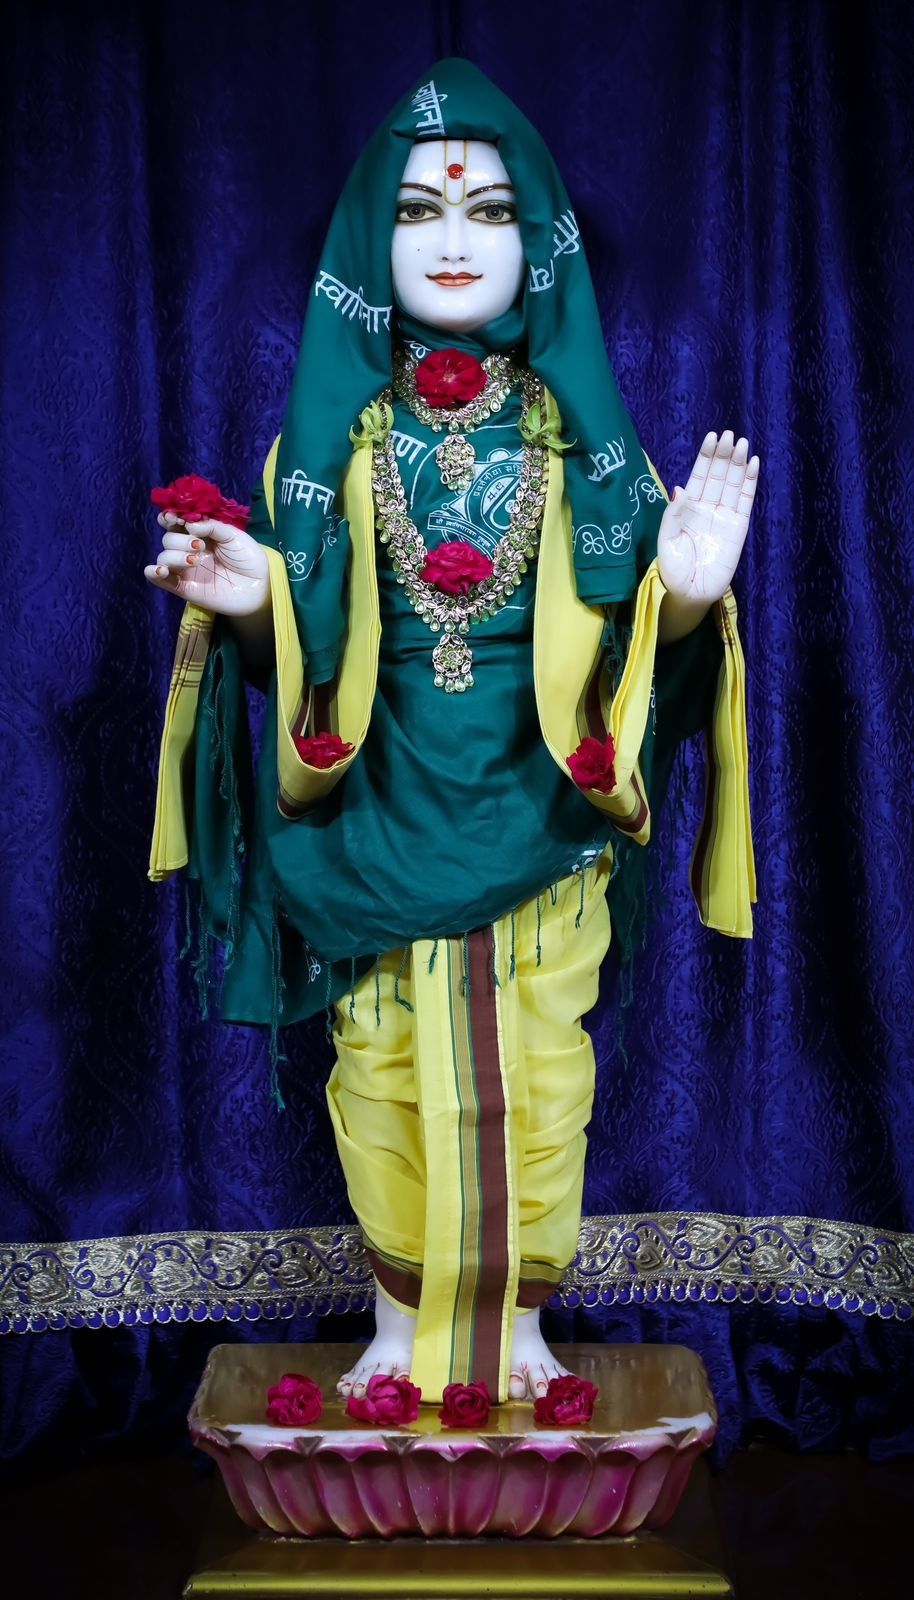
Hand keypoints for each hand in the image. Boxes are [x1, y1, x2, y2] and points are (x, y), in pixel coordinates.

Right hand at [144, 512, 269, 614]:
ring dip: (174, 556)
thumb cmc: (248, 558)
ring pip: (164, 557)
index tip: (174, 517)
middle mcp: (189, 550)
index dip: (170, 517)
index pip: (175, 522)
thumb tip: (189, 524)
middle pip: (168, 539)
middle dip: (180, 539)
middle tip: (199, 545)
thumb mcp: (233, 535)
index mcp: (199, 534)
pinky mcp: (184, 587)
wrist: (259, 586)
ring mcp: (185, 569)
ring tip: (194, 560)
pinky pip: (159, 580)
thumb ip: (211, 526)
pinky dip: (154, 573)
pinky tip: (160, 570)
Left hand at [657, 430, 758, 602]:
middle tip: (729, 435)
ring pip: (733, 484)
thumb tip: (680, 488)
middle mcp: (708, 507)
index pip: (700, 475)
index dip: (706, 457)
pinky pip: (746, 501)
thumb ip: (673, 514)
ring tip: (742, 444)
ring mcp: (725, 516)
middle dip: (723, 454)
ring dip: (738, 463)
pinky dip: (750, 483)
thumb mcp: (666, 541)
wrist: (690, 593)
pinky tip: (753, 464)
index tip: (712, 437)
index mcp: (689, 507)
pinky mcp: (739, 527)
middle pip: (718, 475)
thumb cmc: (673, 569)